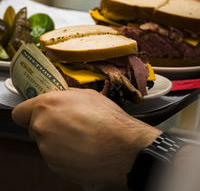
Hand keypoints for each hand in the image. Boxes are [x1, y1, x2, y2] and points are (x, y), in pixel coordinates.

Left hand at [12, 88, 160, 186]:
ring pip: (46, 143)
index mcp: (47, 106)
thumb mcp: (87, 95)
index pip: (19, 112)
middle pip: (34, 128)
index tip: (37, 113)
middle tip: (66, 123)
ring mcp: (47, 150)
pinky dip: (65, 154)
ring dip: (57, 140)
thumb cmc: (108, 119)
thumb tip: (62, 99)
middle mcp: (42, 128)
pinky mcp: (56, 167)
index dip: (28, 112)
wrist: (122, 147)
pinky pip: (56, 157)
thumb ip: (66, 97)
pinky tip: (82, 148)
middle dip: (47, 125)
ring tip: (79, 137)